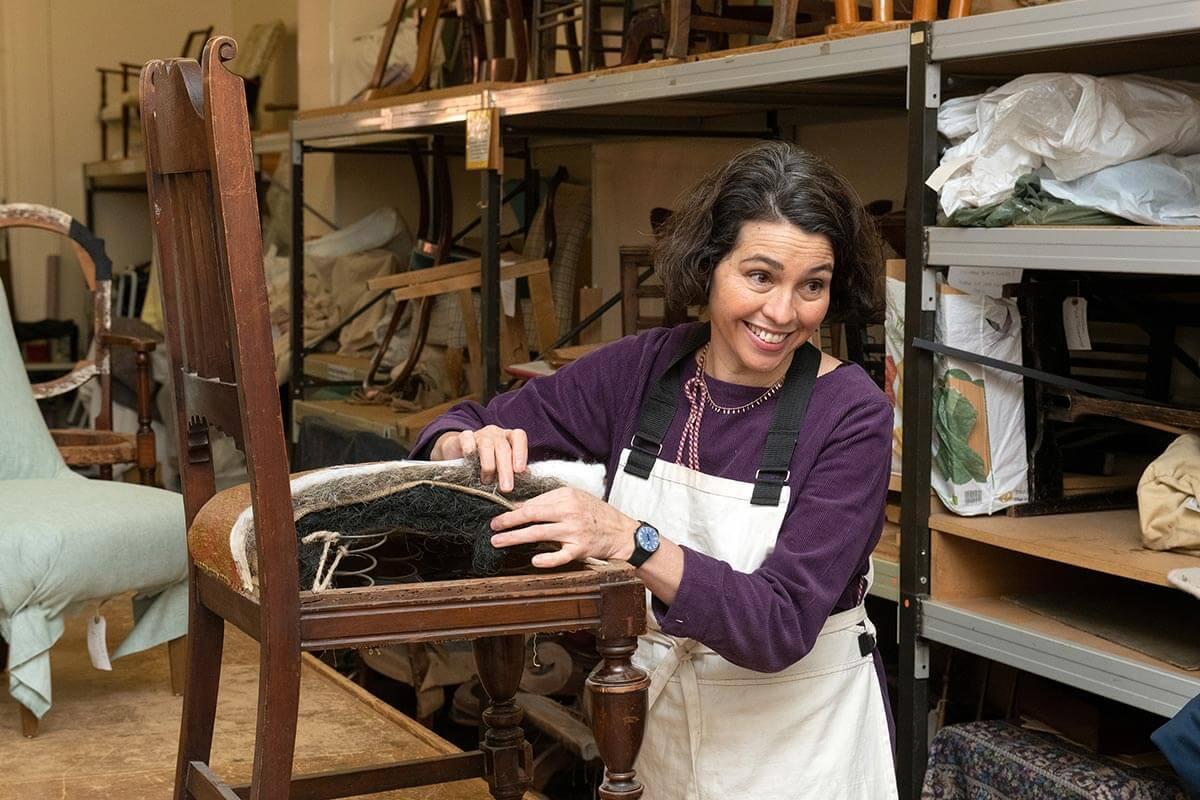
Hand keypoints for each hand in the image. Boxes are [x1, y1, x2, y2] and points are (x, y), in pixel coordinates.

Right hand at [431, 426, 527, 491]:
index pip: (519, 437)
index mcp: (508, 438)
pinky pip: (467, 438)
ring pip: (487, 445)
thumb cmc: (484, 463)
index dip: (521, 452)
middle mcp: (496, 433)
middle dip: (505, 469)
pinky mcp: (463, 436)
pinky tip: (469, 460)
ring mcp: (479, 434)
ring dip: (489, 466)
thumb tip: (522, 485)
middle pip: (503, 447)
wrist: (457, 453)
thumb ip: (510, 471)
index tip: (519, 471)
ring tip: (487, 481)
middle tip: (506, 488)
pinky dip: (469, 449)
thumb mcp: (500, 466)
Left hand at [489, 487, 637, 568]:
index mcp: (567, 496)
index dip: (514, 510)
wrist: (622, 532)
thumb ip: (552, 501)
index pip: (534, 502)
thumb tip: (522, 507)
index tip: (500, 515)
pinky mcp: (580, 549)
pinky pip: (560, 556)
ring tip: (499, 541)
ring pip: (539, 534)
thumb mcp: (576, 499)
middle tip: (492, 526)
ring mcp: (574, 532)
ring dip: (515, 538)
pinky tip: (534, 560)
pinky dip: (547, 559)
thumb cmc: (596, 514)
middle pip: (532, 516)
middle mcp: (569, 512)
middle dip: (508, 521)